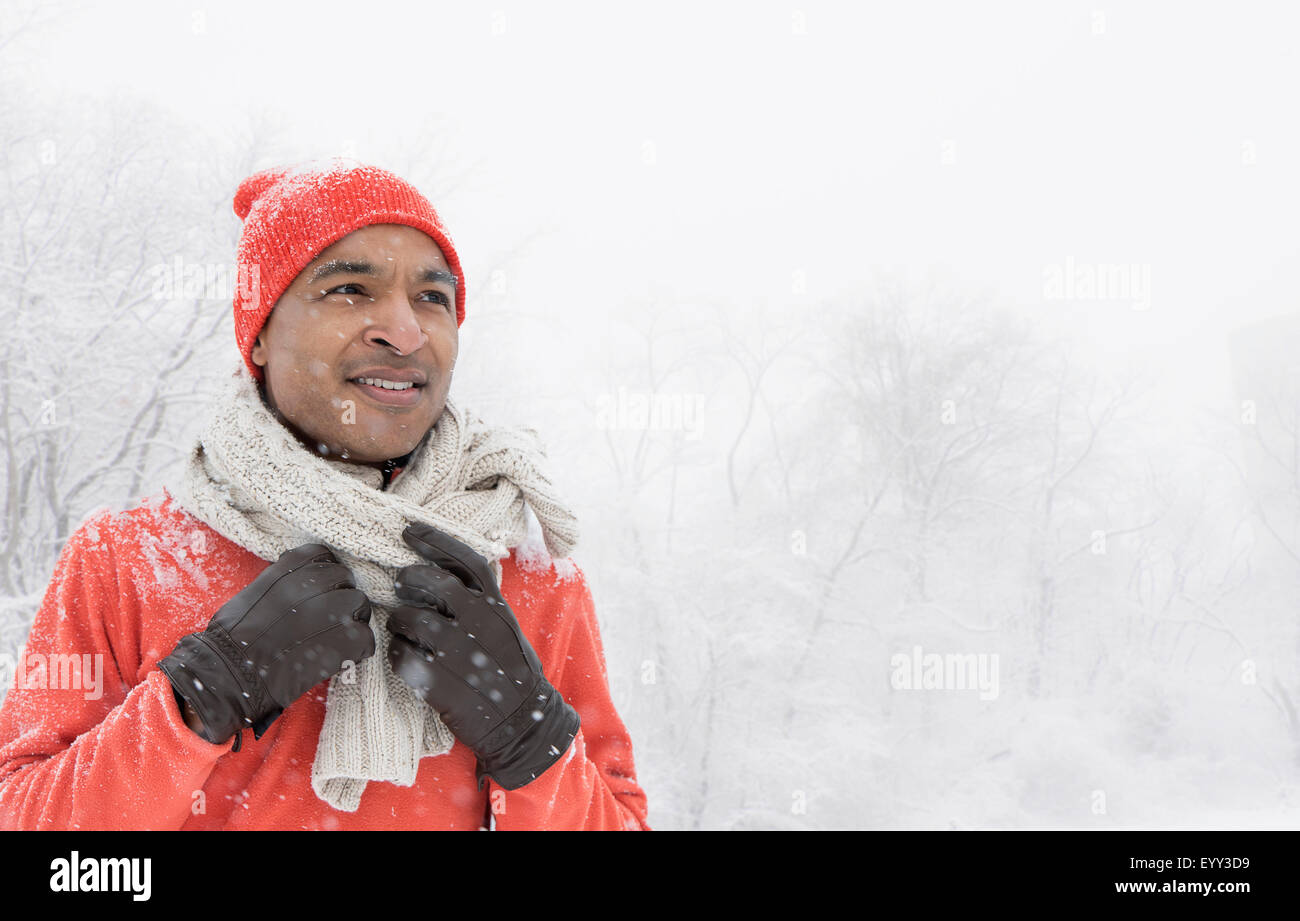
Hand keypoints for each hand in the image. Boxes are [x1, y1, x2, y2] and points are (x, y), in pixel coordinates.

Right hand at [158, 543, 374, 747]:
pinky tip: (336, 659)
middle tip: (323, 623)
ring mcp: (335, 607)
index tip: (314, 596)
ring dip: (351, 622)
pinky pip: (366, 638)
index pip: (325, 558)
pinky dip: (356, 651)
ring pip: (360, 605)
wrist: (230, 673)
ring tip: (331, 641)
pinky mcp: (347, 638)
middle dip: (338, 599)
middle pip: (346, 580)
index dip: (322, 578)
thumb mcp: (256, 592)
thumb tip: (305, 582)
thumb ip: (285, 581)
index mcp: (292, 566)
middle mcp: (316, 580)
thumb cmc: (234, 638)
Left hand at [387, 522, 579, 789]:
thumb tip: (437, 572)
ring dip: (397, 621)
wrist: (520, 722)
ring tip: (400, 627)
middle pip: (434, 584)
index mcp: (497, 606)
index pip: (466, 561)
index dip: (435, 540)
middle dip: (408, 580)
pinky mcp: (441, 683)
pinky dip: (396, 652)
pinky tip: (403, 655)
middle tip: (399, 585)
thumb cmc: (509, 670)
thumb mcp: (505, 627)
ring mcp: (460, 653)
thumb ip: (479, 601)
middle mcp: (481, 623)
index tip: (408, 530)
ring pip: (411, 619)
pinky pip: (402, 656)